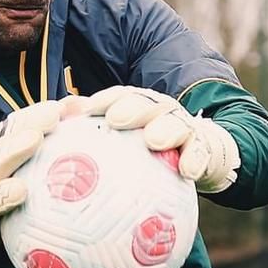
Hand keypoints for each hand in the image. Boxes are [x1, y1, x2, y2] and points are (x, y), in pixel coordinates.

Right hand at [0, 101, 60, 267]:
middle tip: (54, 114)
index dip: (36, 112)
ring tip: (35, 140)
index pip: (14, 124)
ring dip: (14, 150)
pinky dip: (4, 195)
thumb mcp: (16, 175)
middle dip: (29, 122)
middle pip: (5, 136)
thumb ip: (39, 155)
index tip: (63, 105)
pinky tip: (22, 190)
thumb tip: (75, 131)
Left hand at [84, 85, 239, 193]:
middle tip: (116, 119)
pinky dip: (194, 159)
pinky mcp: (205, 148)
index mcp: (141, 108)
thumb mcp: (127, 144)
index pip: (121, 97)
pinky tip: (187, 170)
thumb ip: (97, 137)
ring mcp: (184, 128)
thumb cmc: (153, 152)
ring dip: (166, 129)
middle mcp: (162, 112)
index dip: (105, 100)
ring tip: (154, 140)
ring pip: (176, 122)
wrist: (203, 156)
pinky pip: (201, 152)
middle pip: (147, 103)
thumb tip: (63, 125)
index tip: (87, 110)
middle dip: (132, 108)